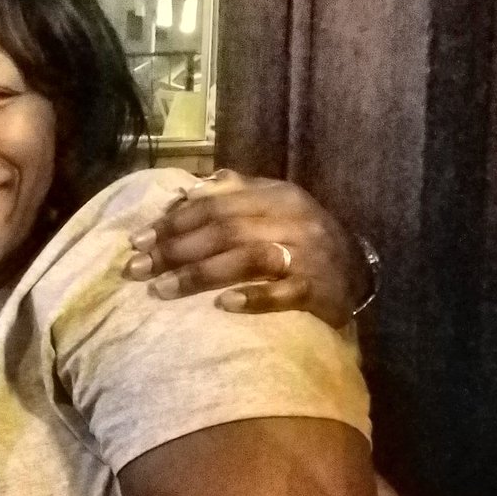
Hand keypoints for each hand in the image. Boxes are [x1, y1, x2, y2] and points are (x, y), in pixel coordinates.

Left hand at [124, 170, 371, 327]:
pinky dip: (253, 299)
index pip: (214, 205)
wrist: (360, 272)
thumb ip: (233, 194)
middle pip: (223, 230)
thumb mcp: (273, 206)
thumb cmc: (302, 239)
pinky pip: (284, 293)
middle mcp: (291, 219)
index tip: (136, 241)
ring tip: (160, 290)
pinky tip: (222, 306)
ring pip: (246, 258)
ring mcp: (307, 254)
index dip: (172, 223)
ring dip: (199, 275)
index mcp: (275, 195)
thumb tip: (187, 189)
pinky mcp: (319, 289)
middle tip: (136, 270)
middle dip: (174, 250)